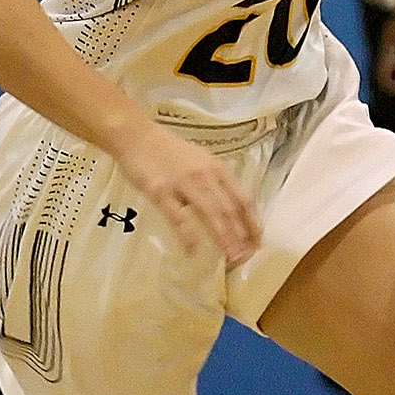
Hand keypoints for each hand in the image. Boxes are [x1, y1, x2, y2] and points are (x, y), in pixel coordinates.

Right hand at [112, 120, 261, 265]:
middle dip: (241, 236)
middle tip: (245, 257)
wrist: (136, 136)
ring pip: (211, 214)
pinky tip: (193, 252)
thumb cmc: (168, 151)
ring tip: (230, 257)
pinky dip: (188, 237)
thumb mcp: (200, 161)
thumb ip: (215, 181)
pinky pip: (178, 218)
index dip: (252, 222)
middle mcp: (206, 176)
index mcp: (218, 169)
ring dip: (224, 237)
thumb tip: (230, 207)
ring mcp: (184, 183)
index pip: (244, 199)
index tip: (257, 242)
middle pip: (230, 209)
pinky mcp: (161, 191)